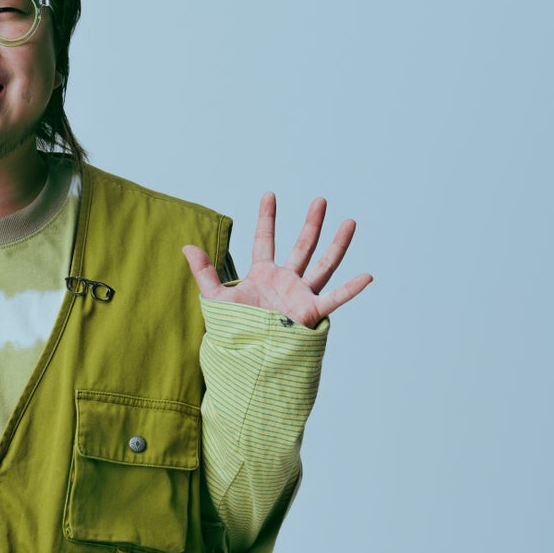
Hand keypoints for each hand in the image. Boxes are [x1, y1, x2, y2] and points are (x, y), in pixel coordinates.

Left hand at [182, 193, 371, 328]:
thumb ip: (204, 272)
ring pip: (323, 265)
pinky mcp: (310, 312)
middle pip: (302, 246)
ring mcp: (300, 295)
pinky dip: (351, 289)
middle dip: (311, 223)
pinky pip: (334, 299)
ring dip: (337, 245)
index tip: (269, 194)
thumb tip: (187, 246)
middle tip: (320, 200)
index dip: (266, 218)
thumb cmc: (234, 331)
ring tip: (350, 222)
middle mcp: (285, 281)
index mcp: (262, 275)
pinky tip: (367, 276)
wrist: (247, 357)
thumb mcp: (216, 298)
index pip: (264, 240)